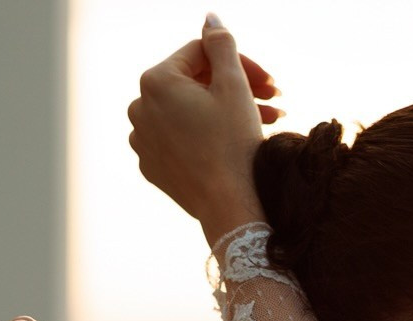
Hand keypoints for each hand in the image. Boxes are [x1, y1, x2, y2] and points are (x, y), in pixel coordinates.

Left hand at [126, 17, 281, 240]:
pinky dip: (205, 135)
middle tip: (273, 100)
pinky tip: (232, 143)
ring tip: (263, 123)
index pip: (201, 54)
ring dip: (225, 111)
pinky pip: (180, 139)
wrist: (230, 209)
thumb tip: (209, 18)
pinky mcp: (152, 165)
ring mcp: (142, 139)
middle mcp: (139, 107)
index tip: (270, 83)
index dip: (241, 63)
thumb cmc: (234, 145)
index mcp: (155, 80)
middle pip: (194, 83)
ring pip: (189, 112)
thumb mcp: (234, 86)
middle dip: (235, 88)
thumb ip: (221, 44)